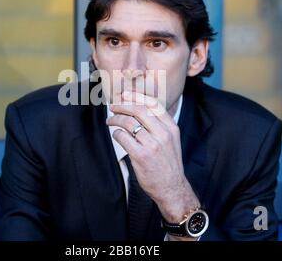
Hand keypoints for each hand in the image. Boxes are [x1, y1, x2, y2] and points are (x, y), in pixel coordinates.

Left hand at [106, 91, 200, 222]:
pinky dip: (116, 134)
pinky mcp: (141, 155)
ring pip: (129, 123)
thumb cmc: (168, 163)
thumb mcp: (171, 140)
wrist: (172, 187)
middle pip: (139, 110)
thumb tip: (139, 109)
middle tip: (113, 106)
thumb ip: (159, 125)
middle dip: (123, 105)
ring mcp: (152, 144)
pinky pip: (123, 137)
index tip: (125, 95)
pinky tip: (116, 135)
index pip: (153, 104)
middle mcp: (163, 134)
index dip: (137, 97)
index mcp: (171, 127)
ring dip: (116, 119)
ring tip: (110, 120)